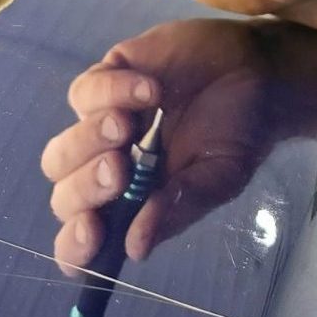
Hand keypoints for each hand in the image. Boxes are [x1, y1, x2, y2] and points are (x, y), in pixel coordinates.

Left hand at [40, 21, 270, 274]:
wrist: (257, 69)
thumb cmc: (240, 130)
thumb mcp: (221, 175)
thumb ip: (180, 206)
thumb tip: (137, 248)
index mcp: (135, 207)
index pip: (85, 245)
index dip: (77, 247)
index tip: (94, 229)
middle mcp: (110, 173)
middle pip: (64, 198)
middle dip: (85, 189)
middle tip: (120, 169)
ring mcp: (100, 128)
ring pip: (59, 152)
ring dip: (87, 142)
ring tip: (128, 125)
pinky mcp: (104, 83)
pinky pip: (83, 95)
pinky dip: (110, 92)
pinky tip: (150, 89)